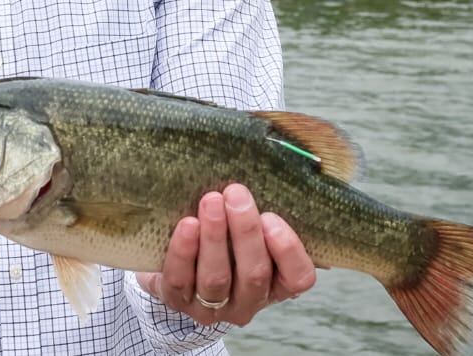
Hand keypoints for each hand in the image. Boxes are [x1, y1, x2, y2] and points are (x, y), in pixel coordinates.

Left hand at [135, 183, 315, 326]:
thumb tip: (264, 165)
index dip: (288, 250)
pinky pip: (181, 280)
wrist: (174, 260)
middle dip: (245, 232)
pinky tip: (187, 225)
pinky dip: (184, 251)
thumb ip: (259, 211)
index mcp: (276, 284)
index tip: (271, 216)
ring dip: (215, 238)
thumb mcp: (247, 227)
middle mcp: (248, 302)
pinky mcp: (178, 302)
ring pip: (217, 278)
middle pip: (254, 274)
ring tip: (211, 201)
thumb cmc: (223, 236)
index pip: (298, 278)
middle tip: (236, 193)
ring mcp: (213, 308)